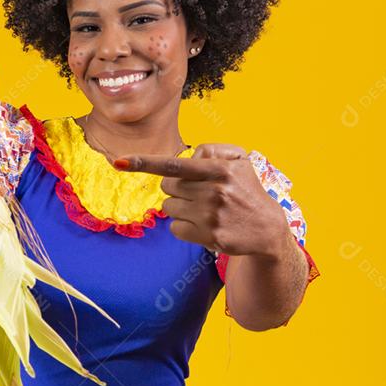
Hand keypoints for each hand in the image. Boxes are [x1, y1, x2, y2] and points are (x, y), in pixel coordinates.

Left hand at [112, 144, 290, 258]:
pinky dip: (184, 227)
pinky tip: (204, 225)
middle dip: (177, 188)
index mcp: (218, 169)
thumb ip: (210, 149)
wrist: (267, 228)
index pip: (174, 165)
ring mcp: (211, 215)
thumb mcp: (238, 159)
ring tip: (205, 210)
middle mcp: (214, 191)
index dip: (144, 162)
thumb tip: (185, 158)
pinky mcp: (209, 236)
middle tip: (200, 192)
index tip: (119, 161)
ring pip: (169, 208)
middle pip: (167, 187)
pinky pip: (175, 229)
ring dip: (181, 208)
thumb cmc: (245, 188)